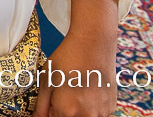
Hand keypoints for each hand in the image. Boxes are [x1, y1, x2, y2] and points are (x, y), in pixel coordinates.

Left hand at [34, 0, 118, 116]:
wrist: (94, 43)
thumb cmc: (67, 59)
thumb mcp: (46, 80)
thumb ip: (41, 106)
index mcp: (67, 111)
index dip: (49, 112)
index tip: (51, 102)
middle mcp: (87, 116)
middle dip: (62, 111)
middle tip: (62, 93)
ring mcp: (102, 112)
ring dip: (77, 110)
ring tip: (75, 89)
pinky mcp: (111, 107)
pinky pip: (97, 114)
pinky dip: (90, 107)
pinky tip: (86, 89)